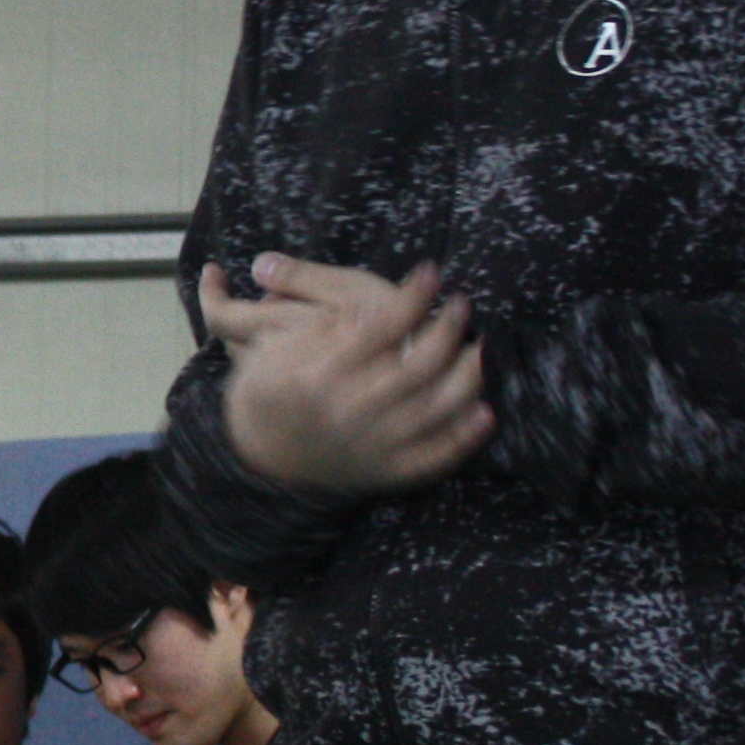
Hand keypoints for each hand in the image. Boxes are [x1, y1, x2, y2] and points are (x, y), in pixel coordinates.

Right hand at [204, 255, 492, 497]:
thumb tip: (343, 301)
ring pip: (434, 409)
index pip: (378, 329)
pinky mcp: (386, 472)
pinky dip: (462, 438)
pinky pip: (433, 456)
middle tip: (461, 304)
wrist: (260, 459)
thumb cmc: (269, 392)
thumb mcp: (268, 350)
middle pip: (416, 367)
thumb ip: (310, 327)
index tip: (431, 273)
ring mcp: (371, 445)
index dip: (412, 298)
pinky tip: (483, 411)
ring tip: (481, 346)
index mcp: (318, 378)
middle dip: (447, 329)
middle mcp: (349, 413)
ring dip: (467, 376)